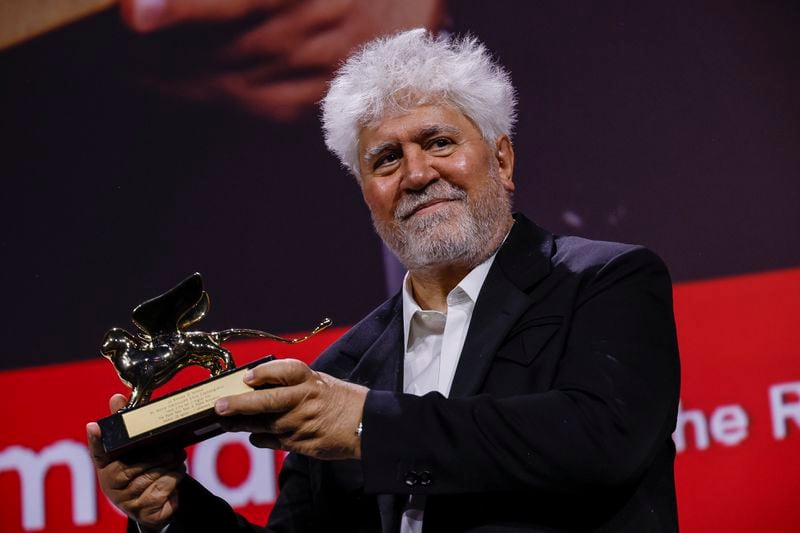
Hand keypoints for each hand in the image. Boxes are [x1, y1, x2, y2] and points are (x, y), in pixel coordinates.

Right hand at [86, 394, 186, 530]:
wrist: (153, 505)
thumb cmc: (142, 470)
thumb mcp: (136, 449)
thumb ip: (127, 425)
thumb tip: (116, 397)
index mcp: (107, 464)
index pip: (98, 450)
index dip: (96, 439)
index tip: (93, 425)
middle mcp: (111, 484)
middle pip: (138, 463)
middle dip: (161, 454)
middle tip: (173, 450)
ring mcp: (126, 500)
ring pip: (155, 474)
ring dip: (171, 465)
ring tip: (175, 461)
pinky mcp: (144, 511)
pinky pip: (164, 488)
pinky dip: (175, 479)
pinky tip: (174, 476)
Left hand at [118, 0, 443, 120]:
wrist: (407, 13)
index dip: (182, 6)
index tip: (132, 13)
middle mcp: (313, 30)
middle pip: (219, 47)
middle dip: (158, 49)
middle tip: (114, 46)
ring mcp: (320, 71)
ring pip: (232, 82)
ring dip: (176, 78)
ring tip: (136, 69)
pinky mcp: (322, 101)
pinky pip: (257, 107)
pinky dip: (215, 97)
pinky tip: (186, 86)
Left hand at [215, 358, 367, 459]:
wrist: (366, 425)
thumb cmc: (339, 399)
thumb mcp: (319, 381)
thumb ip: (292, 382)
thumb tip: (256, 384)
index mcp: (310, 380)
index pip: (284, 371)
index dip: (263, 373)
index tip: (247, 377)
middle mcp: (304, 400)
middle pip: (266, 401)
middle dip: (239, 404)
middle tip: (219, 406)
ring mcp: (301, 424)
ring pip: (262, 424)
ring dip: (240, 424)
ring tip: (224, 421)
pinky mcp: (299, 443)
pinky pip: (270, 441)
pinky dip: (258, 437)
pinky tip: (254, 434)